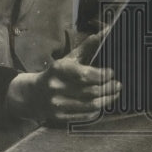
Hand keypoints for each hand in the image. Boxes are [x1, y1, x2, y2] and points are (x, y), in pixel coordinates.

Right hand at [5, 32, 120, 124]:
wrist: (33, 95)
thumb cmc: (56, 74)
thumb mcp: (68, 59)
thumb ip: (86, 47)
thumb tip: (104, 33)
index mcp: (59, 69)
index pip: (85, 74)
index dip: (101, 75)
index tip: (112, 73)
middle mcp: (57, 87)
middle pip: (90, 90)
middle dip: (108, 88)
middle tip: (118, 85)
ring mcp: (57, 104)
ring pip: (89, 105)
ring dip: (106, 100)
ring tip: (115, 94)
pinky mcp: (59, 118)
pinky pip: (84, 116)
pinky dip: (96, 111)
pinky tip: (103, 105)